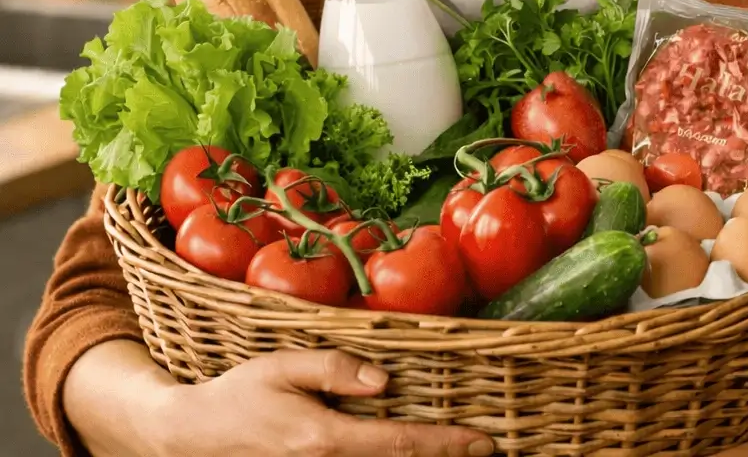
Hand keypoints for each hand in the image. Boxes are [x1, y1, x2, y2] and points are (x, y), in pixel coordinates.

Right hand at [152, 349, 494, 456]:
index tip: (483, 442)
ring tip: (458, 452)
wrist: (193, 437)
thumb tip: (383, 380)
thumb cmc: (240, 393)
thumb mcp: (283, 366)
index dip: (445, 444)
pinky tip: (411, 455)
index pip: (400, 443)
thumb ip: (334, 369)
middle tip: (488, 449)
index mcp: (325, 438)